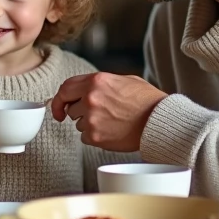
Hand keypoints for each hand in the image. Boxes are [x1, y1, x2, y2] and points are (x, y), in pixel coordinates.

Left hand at [49, 73, 166, 151]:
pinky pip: (85, 138)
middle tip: (100, 115)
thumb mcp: (122, 80)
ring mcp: (92, 118)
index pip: (65, 88)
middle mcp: (90, 98)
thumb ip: (99, 84)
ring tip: (112, 122)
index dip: (59, 100)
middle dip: (81, 112)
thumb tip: (80, 91)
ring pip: (78, 124)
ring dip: (90, 124)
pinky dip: (95, 137)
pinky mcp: (95, 137)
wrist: (159, 121)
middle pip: (71, 109)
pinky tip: (112, 131)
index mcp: (96, 81)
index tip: (59, 109)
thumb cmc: (145, 100)